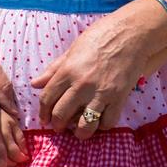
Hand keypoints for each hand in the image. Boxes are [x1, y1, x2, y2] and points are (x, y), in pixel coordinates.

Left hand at [29, 8, 157, 139]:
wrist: (131, 34)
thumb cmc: (101, 36)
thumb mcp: (73, 49)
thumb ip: (54, 68)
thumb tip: (35, 83)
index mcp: (67, 71)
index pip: (47, 98)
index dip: (43, 112)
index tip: (44, 118)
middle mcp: (81, 85)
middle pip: (61, 115)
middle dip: (57, 125)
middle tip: (59, 126)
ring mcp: (100, 93)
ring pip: (84, 126)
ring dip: (79, 132)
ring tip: (78, 130)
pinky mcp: (118, 99)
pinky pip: (107, 122)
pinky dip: (102, 126)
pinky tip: (99, 120)